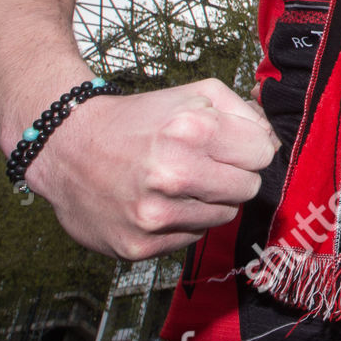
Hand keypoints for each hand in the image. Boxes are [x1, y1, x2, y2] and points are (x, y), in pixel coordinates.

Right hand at [26, 77, 280, 258]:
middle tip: (204, 164)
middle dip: (233, 174)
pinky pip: (191, 238)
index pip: (263, 153)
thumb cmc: (138, 119)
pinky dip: (183, 222)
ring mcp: (155, 214)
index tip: (229, 146)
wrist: (66, 146)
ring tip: (178, 182)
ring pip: (223, 216)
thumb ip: (245, 112)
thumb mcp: (195, 94)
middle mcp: (173, 174)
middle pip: (248, 188)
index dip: (249, 148)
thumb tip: (274, 143)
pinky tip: (158, 202)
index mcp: (192, 129)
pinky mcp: (139, 246)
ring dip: (209, 201)